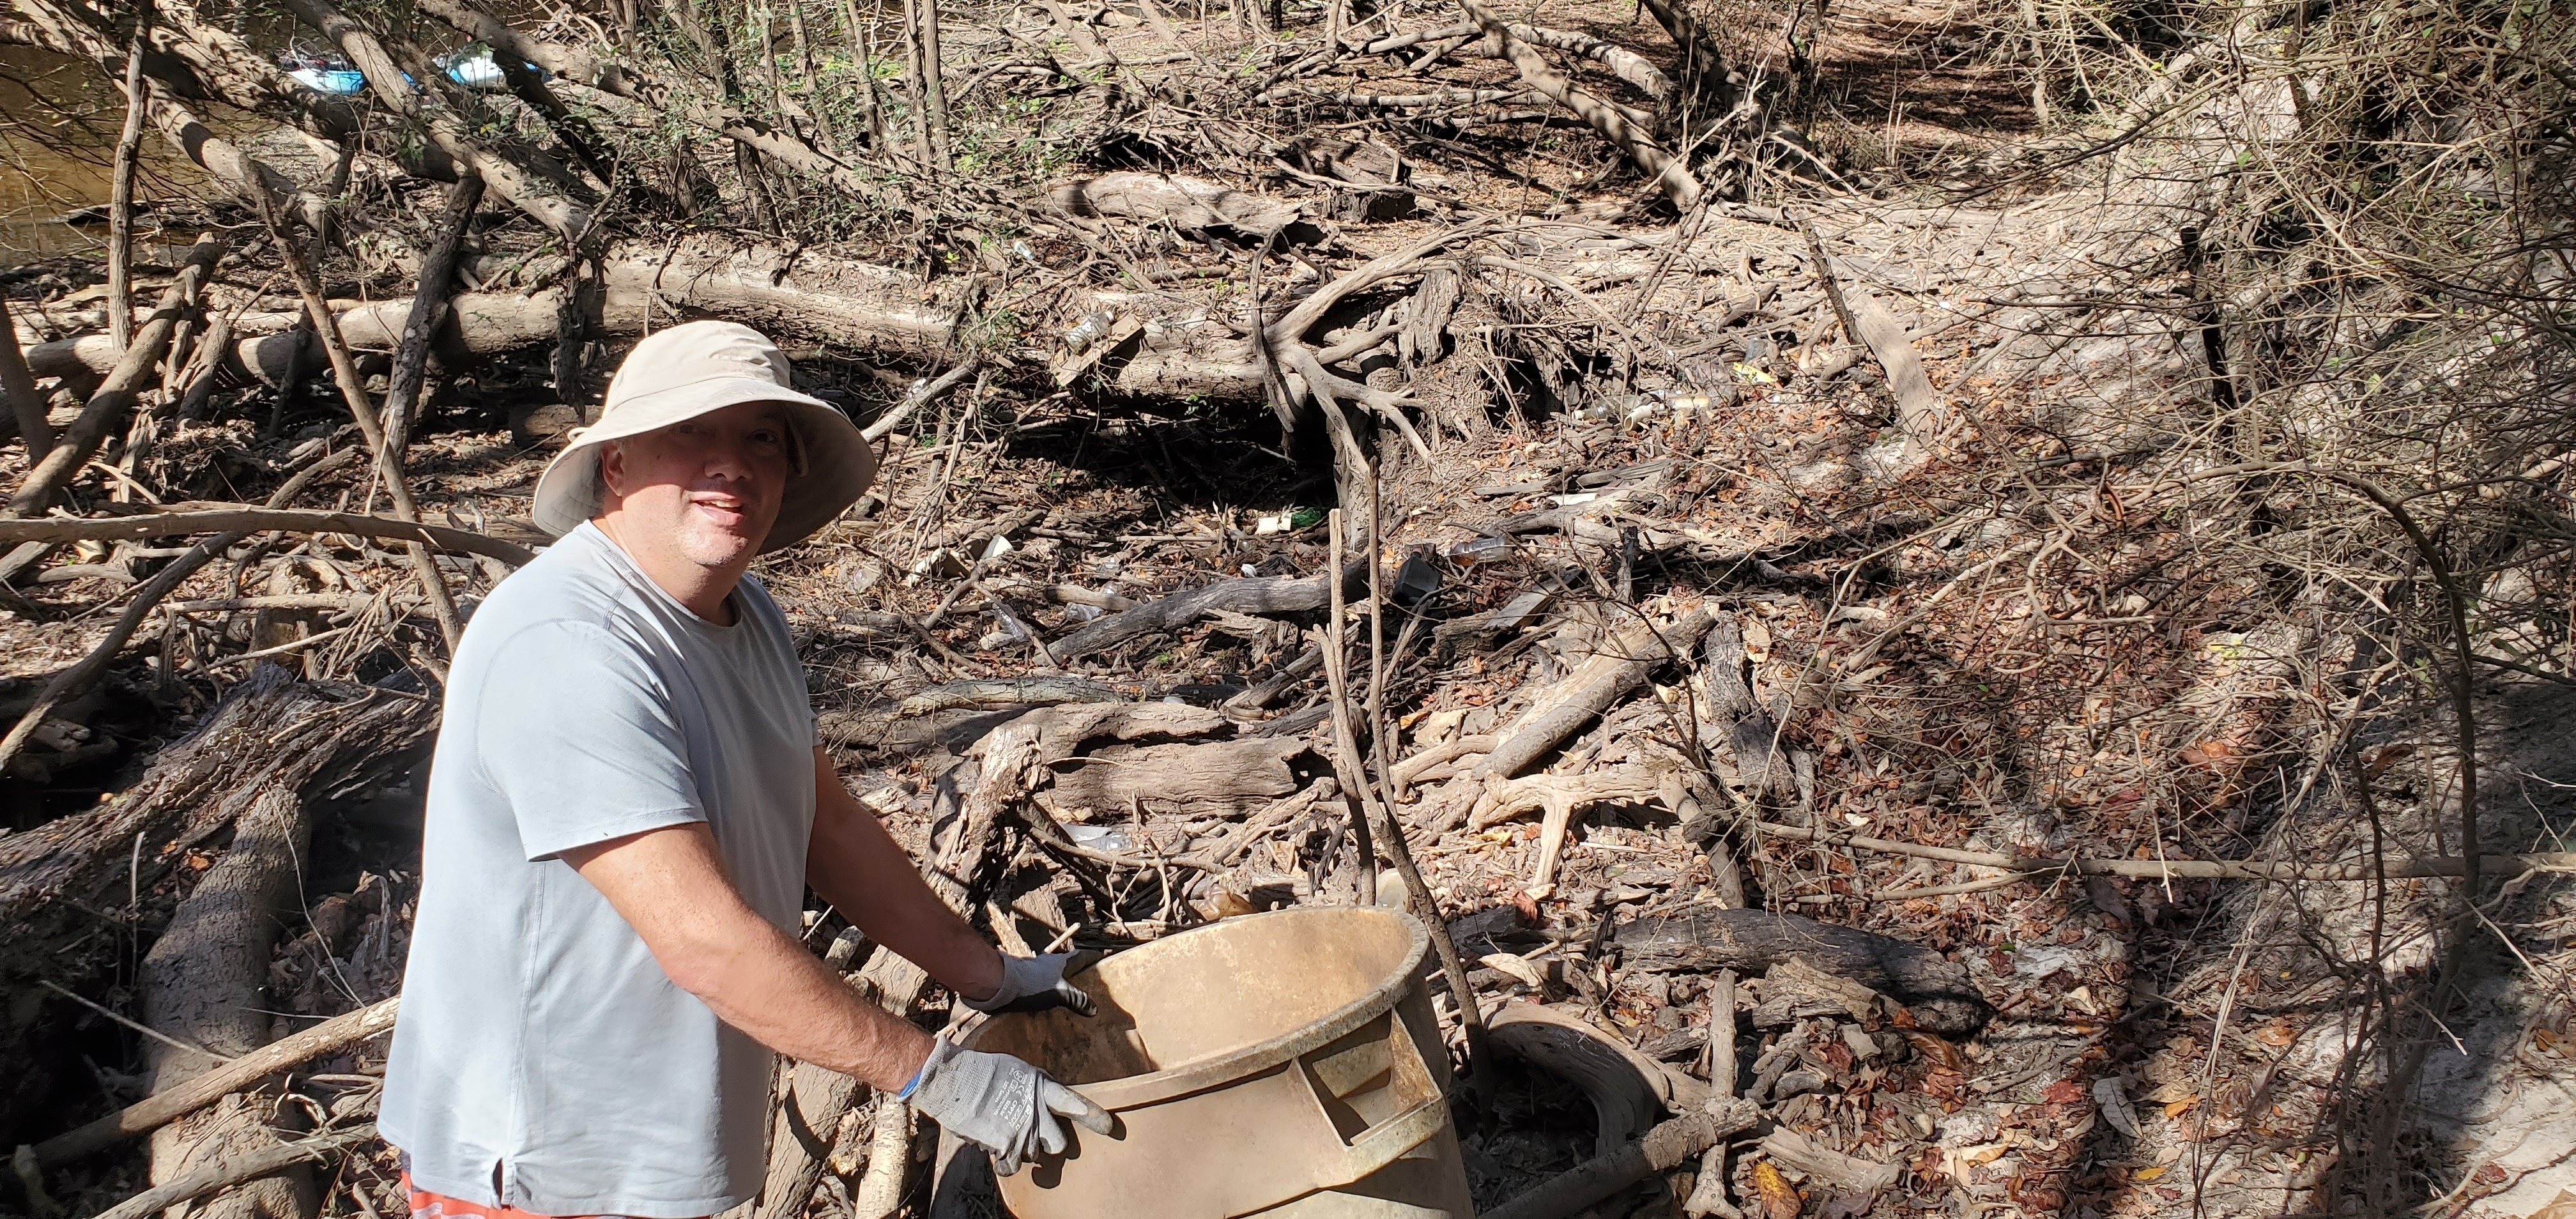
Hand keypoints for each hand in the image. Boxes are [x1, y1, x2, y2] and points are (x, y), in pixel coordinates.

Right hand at [904, 1034, 1113, 1173]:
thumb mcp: (1017, 1070)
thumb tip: (1041, 1104)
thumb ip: (1035, 1088)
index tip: (1109, 1127)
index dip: (1093, 1117)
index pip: (1074, 1104)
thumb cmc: (982, 1071)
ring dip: (1021, 1149)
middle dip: (1048, 1143)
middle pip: (1059, 1144)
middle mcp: (1036, 1112)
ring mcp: (1021, 1132)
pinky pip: (1011, 1166)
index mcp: (1041, 1087)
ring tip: (1004, 1131)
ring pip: (1033, 1156)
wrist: (953, 1080)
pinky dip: (1004, 1162)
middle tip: (1033, 1134)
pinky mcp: (1003, 1147)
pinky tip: (995, 1146)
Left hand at [962, 951, 1098, 1015]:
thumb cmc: (1031, 985)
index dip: (1093, 957)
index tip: (1103, 956)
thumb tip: (1094, 1009)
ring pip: (1052, 976)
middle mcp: (1047, 964)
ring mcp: (1033, 972)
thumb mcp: (1060, 993)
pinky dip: (1047, 993)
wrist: (997, 985)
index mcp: (1060, 962)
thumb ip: (1077, 1000)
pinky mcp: (1022, 983)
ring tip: (1069, 998)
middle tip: (1088, 982)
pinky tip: (1047, 1005)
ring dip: (1061, 983)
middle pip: (1066, 965)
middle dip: (1077, 972)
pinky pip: (1040, 987)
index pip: (1081, 956)